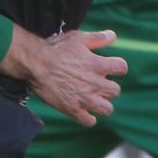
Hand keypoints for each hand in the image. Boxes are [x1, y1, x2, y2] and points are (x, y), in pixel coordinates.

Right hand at [3, 29, 125, 127]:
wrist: (35, 63)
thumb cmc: (55, 49)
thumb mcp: (78, 38)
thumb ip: (97, 38)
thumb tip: (112, 36)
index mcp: (98, 65)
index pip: (122, 68)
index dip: (117, 67)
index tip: (111, 67)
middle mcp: (95, 84)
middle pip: (115, 90)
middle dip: (108, 87)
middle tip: (98, 84)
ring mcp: (84, 98)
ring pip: (107, 109)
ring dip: (102, 104)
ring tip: (93, 99)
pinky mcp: (72, 109)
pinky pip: (89, 121)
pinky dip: (88, 118)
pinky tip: (83, 112)